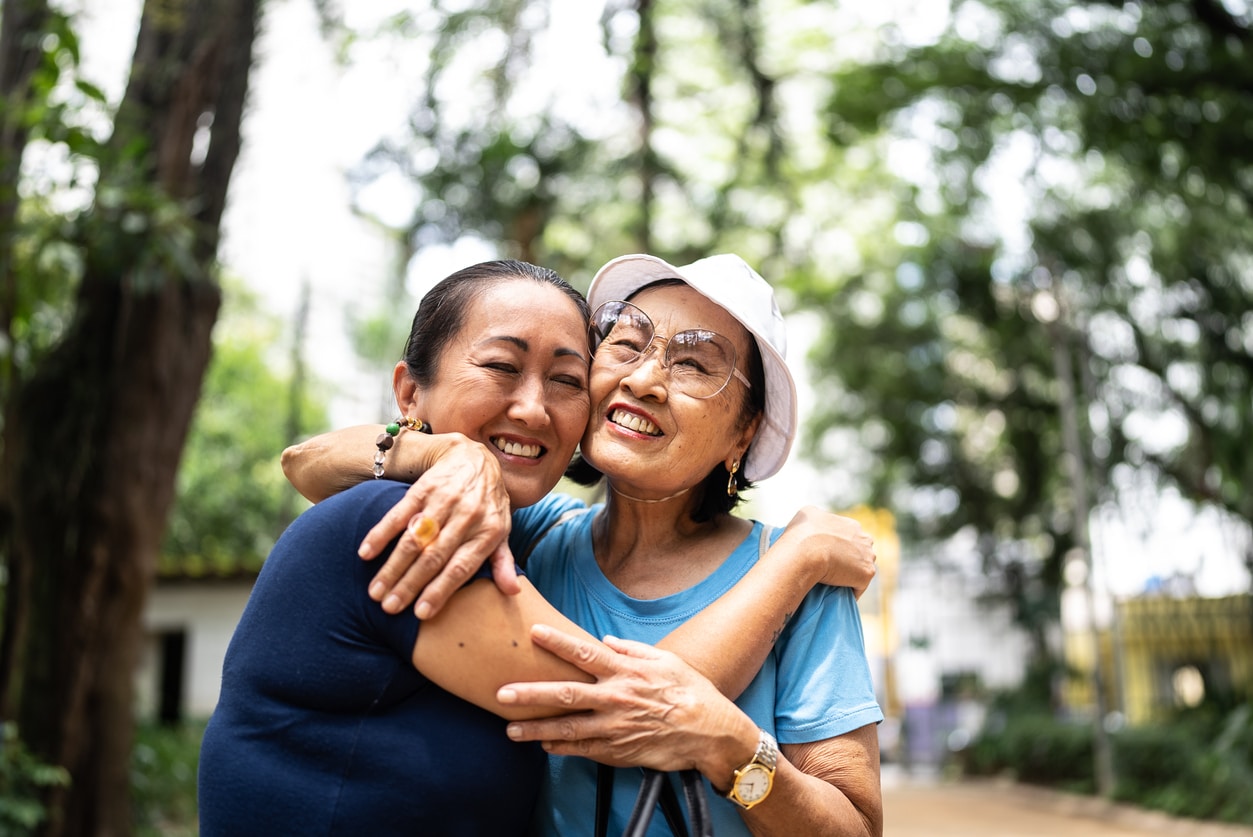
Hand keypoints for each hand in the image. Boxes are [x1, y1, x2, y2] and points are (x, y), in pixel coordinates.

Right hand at [358, 435, 515, 616]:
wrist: (475, 458)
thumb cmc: (489, 504)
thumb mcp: (502, 530)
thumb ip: (503, 561)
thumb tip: (512, 591)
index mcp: (488, 531)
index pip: (461, 567)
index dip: (440, 591)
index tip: (421, 614)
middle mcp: (467, 516)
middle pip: (434, 557)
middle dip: (409, 585)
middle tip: (388, 608)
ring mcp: (444, 501)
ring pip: (415, 539)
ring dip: (392, 567)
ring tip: (375, 591)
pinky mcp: (423, 489)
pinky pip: (399, 514)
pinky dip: (380, 534)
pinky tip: (366, 554)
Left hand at [498, 625, 755, 778]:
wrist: (711, 733)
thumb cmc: (691, 691)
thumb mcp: (666, 661)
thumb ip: (632, 650)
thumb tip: (606, 641)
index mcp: (626, 672)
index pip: (585, 654)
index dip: (558, 642)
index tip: (534, 632)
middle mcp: (616, 699)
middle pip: (565, 695)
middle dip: (531, 694)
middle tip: (502, 694)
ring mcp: (615, 728)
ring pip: (568, 728)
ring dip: (536, 729)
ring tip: (510, 729)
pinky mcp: (619, 751)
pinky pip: (583, 750)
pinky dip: (561, 748)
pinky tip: (543, 745)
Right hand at [782, 506, 876, 598]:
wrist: (807, 552)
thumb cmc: (802, 534)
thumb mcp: (806, 514)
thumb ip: (816, 516)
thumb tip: (813, 522)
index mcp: (851, 525)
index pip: (850, 538)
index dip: (839, 548)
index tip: (827, 556)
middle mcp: (864, 538)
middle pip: (860, 552)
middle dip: (850, 559)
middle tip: (831, 569)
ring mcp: (868, 556)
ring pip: (861, 568)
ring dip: (851, 574)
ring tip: (834, 583)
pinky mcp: (867, 574)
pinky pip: (859, 586)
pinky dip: (850, 591)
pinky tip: (837, 594)